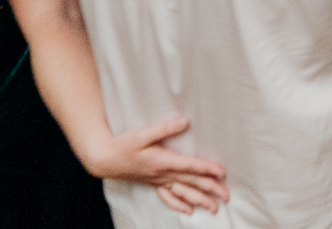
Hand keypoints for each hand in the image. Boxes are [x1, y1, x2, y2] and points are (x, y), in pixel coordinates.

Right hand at [79, 115, 228, 214]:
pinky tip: (188, 211)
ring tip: (214, 208)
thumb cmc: (123, 145)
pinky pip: (168, 198)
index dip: (208, 169)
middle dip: (210, 190)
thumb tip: (184, 121)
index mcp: (163, 162)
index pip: (191, 166)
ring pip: (183, 193)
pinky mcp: (152, 184)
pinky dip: (179, 205)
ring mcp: (158, 181)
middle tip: (227, 196)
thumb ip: (165, 128)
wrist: (104, 159)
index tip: (222, 173)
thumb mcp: (143, 133)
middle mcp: (163, 174)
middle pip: (191, 183)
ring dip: (199, 201)